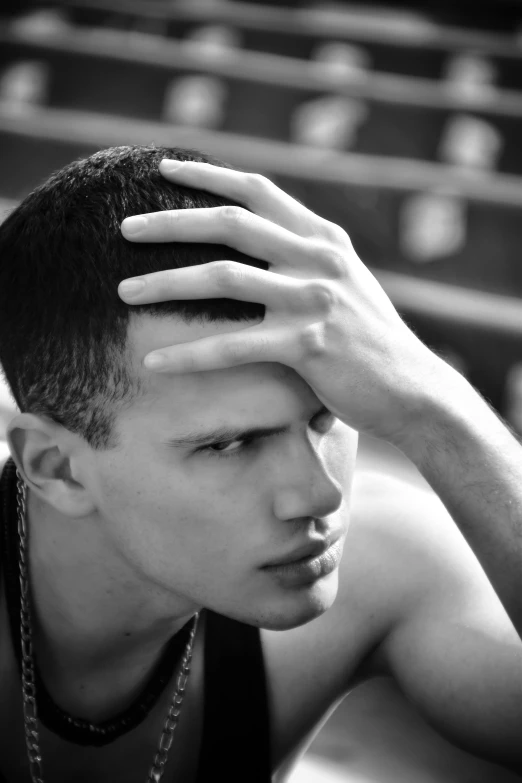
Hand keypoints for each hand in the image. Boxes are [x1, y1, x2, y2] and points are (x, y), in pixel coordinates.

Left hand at [119, 160, 445, 443]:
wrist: (414, 390)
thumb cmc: (370, 342)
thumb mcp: (345, 284)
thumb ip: (306, 258)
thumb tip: (263, 241)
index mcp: (324, 240)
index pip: (259, 192)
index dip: (208, 175)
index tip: (164, 168)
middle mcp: (318, 259)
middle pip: (230, 224)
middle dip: (170, 222)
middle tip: (124, 228)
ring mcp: (314, 299)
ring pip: (223, 278)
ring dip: (165, 283)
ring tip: (122, 292)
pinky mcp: (308, 345)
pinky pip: (233, 346)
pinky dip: (189, 354)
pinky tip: (154, 362)